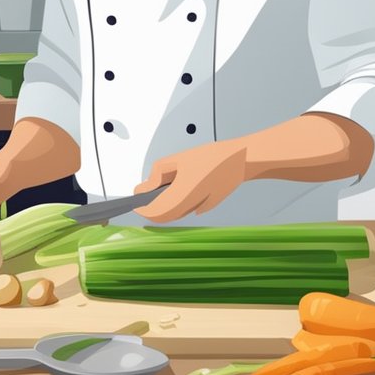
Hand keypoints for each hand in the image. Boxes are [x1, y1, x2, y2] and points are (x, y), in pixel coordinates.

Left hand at [132, 139, 248, 222]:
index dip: (142, 209)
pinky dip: (175, 206)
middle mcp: (190, 206)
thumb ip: (158, 174)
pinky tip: (175, 193)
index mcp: (182, 195)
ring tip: (157, 193)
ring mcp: (200, 208)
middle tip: (144, 197)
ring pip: (174, 215)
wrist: (239, 161)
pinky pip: (185, 211)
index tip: (134, 204)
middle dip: (151, 209)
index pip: (155, 212)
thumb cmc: (212, 158)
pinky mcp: (206, 206)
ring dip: (163, 208)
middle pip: (164, 217)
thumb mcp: (178, 159)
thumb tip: (145, 187)